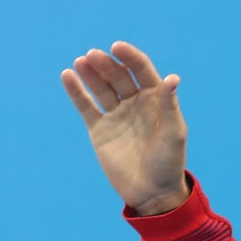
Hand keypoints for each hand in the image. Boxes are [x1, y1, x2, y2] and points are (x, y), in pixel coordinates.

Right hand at [60, 42, 189, 213]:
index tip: (117, 47)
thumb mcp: (174, 134)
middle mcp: (134, 103)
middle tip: (93, 56)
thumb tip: (172, 78)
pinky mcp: (100, 129)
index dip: (130, 57)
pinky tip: (67, 76)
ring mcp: (116, 115)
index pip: (141, 70)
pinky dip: (76, 91)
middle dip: (106, 64)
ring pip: (101, 87)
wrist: (152, 193)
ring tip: (81, 62)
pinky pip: (86, 106)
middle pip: (118, 76)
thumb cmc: (168, 163)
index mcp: (155, 100)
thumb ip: (170, 106)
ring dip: (91, 73)